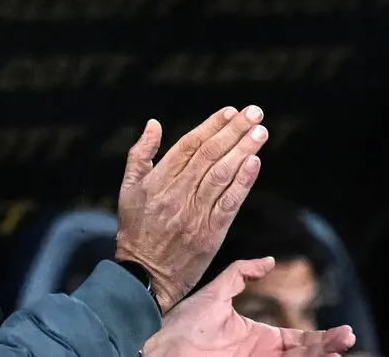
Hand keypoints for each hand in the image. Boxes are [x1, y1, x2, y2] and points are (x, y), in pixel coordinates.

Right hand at [116, 106, 268, 312]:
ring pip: (222, 175)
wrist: (143, 276)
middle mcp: (176, 195)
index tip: (231, 112)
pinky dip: (243, 182)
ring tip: (260, 132)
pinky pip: (229, 204)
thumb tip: (154, 124)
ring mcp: (194, 215)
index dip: (212, 126)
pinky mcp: (209, 234)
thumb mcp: (128, 189)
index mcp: (156, 182)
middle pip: (210, 155)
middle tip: (255, 113)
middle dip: (234, 131)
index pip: (189, 145)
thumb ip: (140, 155)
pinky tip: (255, 163)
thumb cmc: (135, 229)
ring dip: (244, 150)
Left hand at [142, 258, 355, 356]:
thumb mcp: (216, 293)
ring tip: (339, 350)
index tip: (344, 336)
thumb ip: (241, 274)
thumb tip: (269, 261)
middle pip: (303, 355)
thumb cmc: (182, 324)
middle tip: (348, 341)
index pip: (298, 340)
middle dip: (328, 349)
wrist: (156, 347)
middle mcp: (259, 355)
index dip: (321, 340)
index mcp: (257, 337)